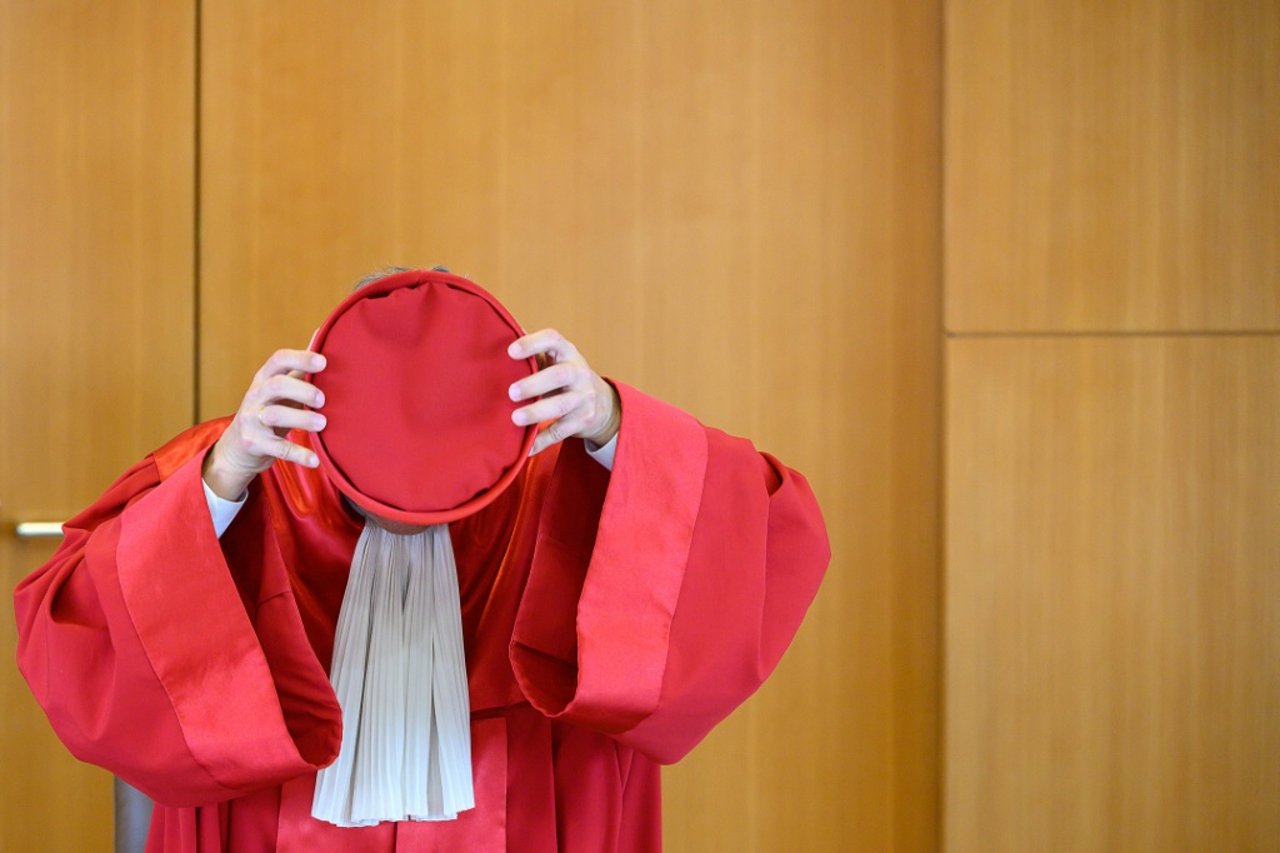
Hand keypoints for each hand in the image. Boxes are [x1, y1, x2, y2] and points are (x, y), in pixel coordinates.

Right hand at [203, 349, 328, 499]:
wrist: (238, 447)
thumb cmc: (269, 410)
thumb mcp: (279, 388)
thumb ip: (299, 368)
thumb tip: (320, 335)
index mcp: (264, 378)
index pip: (278, 359)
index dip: (301, 358)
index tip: (324, 362)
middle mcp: (255, 395)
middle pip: (276, 385)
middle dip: (302, 390)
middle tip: (323, 399)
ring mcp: (252, 420)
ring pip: (275, 415)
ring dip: (302, 418)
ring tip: (323, 424)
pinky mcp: (254, 443)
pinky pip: (277, 448)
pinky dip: (298, 454)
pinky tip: (315, 459)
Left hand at [507, 329, 619, 455]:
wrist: (603, 403)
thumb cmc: (566, 375)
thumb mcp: (556, 358)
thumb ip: (533, 349)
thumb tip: (500, 331)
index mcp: (568, 353)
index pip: (553, 339)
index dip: (532, 343)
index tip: (510, 351)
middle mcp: (579, 373)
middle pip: (560, 375)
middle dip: (535, 383)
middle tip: (511, 392)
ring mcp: (583, 398)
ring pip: (562, 405)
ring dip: (537, 412)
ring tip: (515, 418)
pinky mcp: (582, 421)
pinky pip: (560, 432)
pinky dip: (542, 441)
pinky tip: (526, 448)